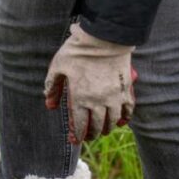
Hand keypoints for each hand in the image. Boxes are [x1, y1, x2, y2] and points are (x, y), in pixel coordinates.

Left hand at [43, 22, 138, 143]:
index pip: (79, 124)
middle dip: (91, 134)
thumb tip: (50, 105)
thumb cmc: (77, 51)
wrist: (103, 38)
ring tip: (102, 130)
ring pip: (112, 121)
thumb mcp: (58, 67)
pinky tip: (121, 121)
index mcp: (80, 97)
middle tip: (87, 136)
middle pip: (96, 126)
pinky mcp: (126, 90)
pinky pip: (128, 110)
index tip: (75, 139)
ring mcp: (114, 97)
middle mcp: (98, 101)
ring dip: (107, 128)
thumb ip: (52, 87)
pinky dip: (125, 118)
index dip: (77, 135)